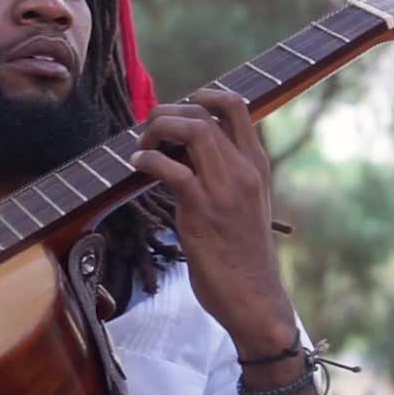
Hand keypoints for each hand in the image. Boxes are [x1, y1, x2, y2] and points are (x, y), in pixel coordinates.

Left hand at [130, 89, 296, 356]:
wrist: (255, 298)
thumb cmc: (243, 255)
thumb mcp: (246, 205)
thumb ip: (225, 175)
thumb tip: (186, 153)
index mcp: (257, 165)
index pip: (235, 106)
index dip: (201, 96)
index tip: (178, 110)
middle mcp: (244, 169)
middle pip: (204, 112)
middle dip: (168, 112)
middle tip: (148, 131)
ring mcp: (224, 188)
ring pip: (190, 130)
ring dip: (156, 130)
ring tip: (141, 147)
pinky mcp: (201, 210)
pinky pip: (170, 168)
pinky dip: (146, 160)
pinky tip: (136, 166)